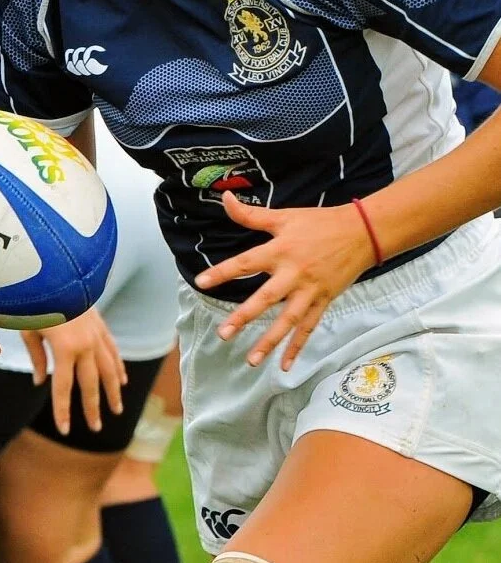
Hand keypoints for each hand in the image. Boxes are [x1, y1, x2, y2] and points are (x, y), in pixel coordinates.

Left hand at [20, 307, 126, 435]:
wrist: (57, 272)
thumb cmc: (36, 301)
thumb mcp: (29, 330)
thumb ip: (37, 357)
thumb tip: (42, 382)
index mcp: (64, 349)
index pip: (64, 388)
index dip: (63, 411)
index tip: (65, 430)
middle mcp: (85, 345)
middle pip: (90, 384)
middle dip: (92, 407)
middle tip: (96, 428)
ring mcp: (96, 335)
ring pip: (109, 370)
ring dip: (112, 392)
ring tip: (116, 410)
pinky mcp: (100, 325)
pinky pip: (113, 351)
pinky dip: (118, 367)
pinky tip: (122, 381)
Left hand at [194, 192, 375, 370]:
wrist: (361, 233)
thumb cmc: (318, 223)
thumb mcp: (283, 217)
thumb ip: (251, 215)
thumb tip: (224, 197)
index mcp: (280, 251)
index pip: (245, 263)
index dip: (222, 272)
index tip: (200, 283)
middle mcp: (294, 274)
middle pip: (266, 299)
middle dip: (244, 317)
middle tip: (223, 334)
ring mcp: (310, 291)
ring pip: (288, 321)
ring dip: (269, 342)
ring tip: (251, 360)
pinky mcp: (323, 302)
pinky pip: (308, 328)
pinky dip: (297, 347)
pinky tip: (284, 365)